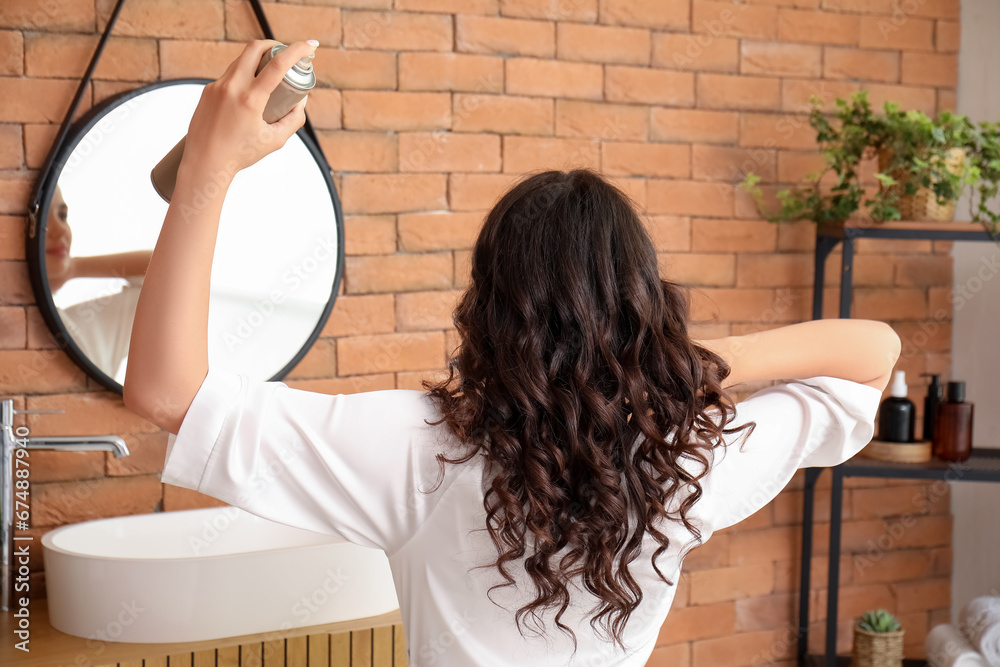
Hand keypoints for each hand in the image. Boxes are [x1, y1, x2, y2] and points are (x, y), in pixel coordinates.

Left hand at [178, 39, 316, 183]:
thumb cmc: (240, 155)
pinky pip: (230, 74)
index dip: (298, 50)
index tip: (310, 46)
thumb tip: (301, 101)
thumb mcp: (275, 140)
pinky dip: (244, 75)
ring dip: (258, 59)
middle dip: (274, 45)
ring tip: (270, 73)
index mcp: (250, 99)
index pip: (278, 64)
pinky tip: (250, 89)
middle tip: (286, 52)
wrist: (205, 163)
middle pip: (255, 48)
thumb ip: (293, 120)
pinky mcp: (208, 90)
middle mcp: (231, 87)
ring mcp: (217, 86)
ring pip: (241, 59)